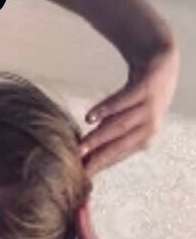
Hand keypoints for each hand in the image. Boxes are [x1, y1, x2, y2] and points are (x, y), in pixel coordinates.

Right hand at [81, 42, 179, 174]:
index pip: (118, 156)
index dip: (99, 164)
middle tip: (78, 163)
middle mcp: (151, 128)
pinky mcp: (146, 88)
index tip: (81, 174)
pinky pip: (124, 101)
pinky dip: (106, 109)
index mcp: (145, 140)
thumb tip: (86, 155)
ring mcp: (150, 108)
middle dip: (98, 155)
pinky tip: (90, 117)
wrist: (161, 64)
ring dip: (99, 137)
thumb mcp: (125, 120)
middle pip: (120, 144)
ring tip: (82, 145)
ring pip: (120, 125)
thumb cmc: (138, 98)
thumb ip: (109, 135)